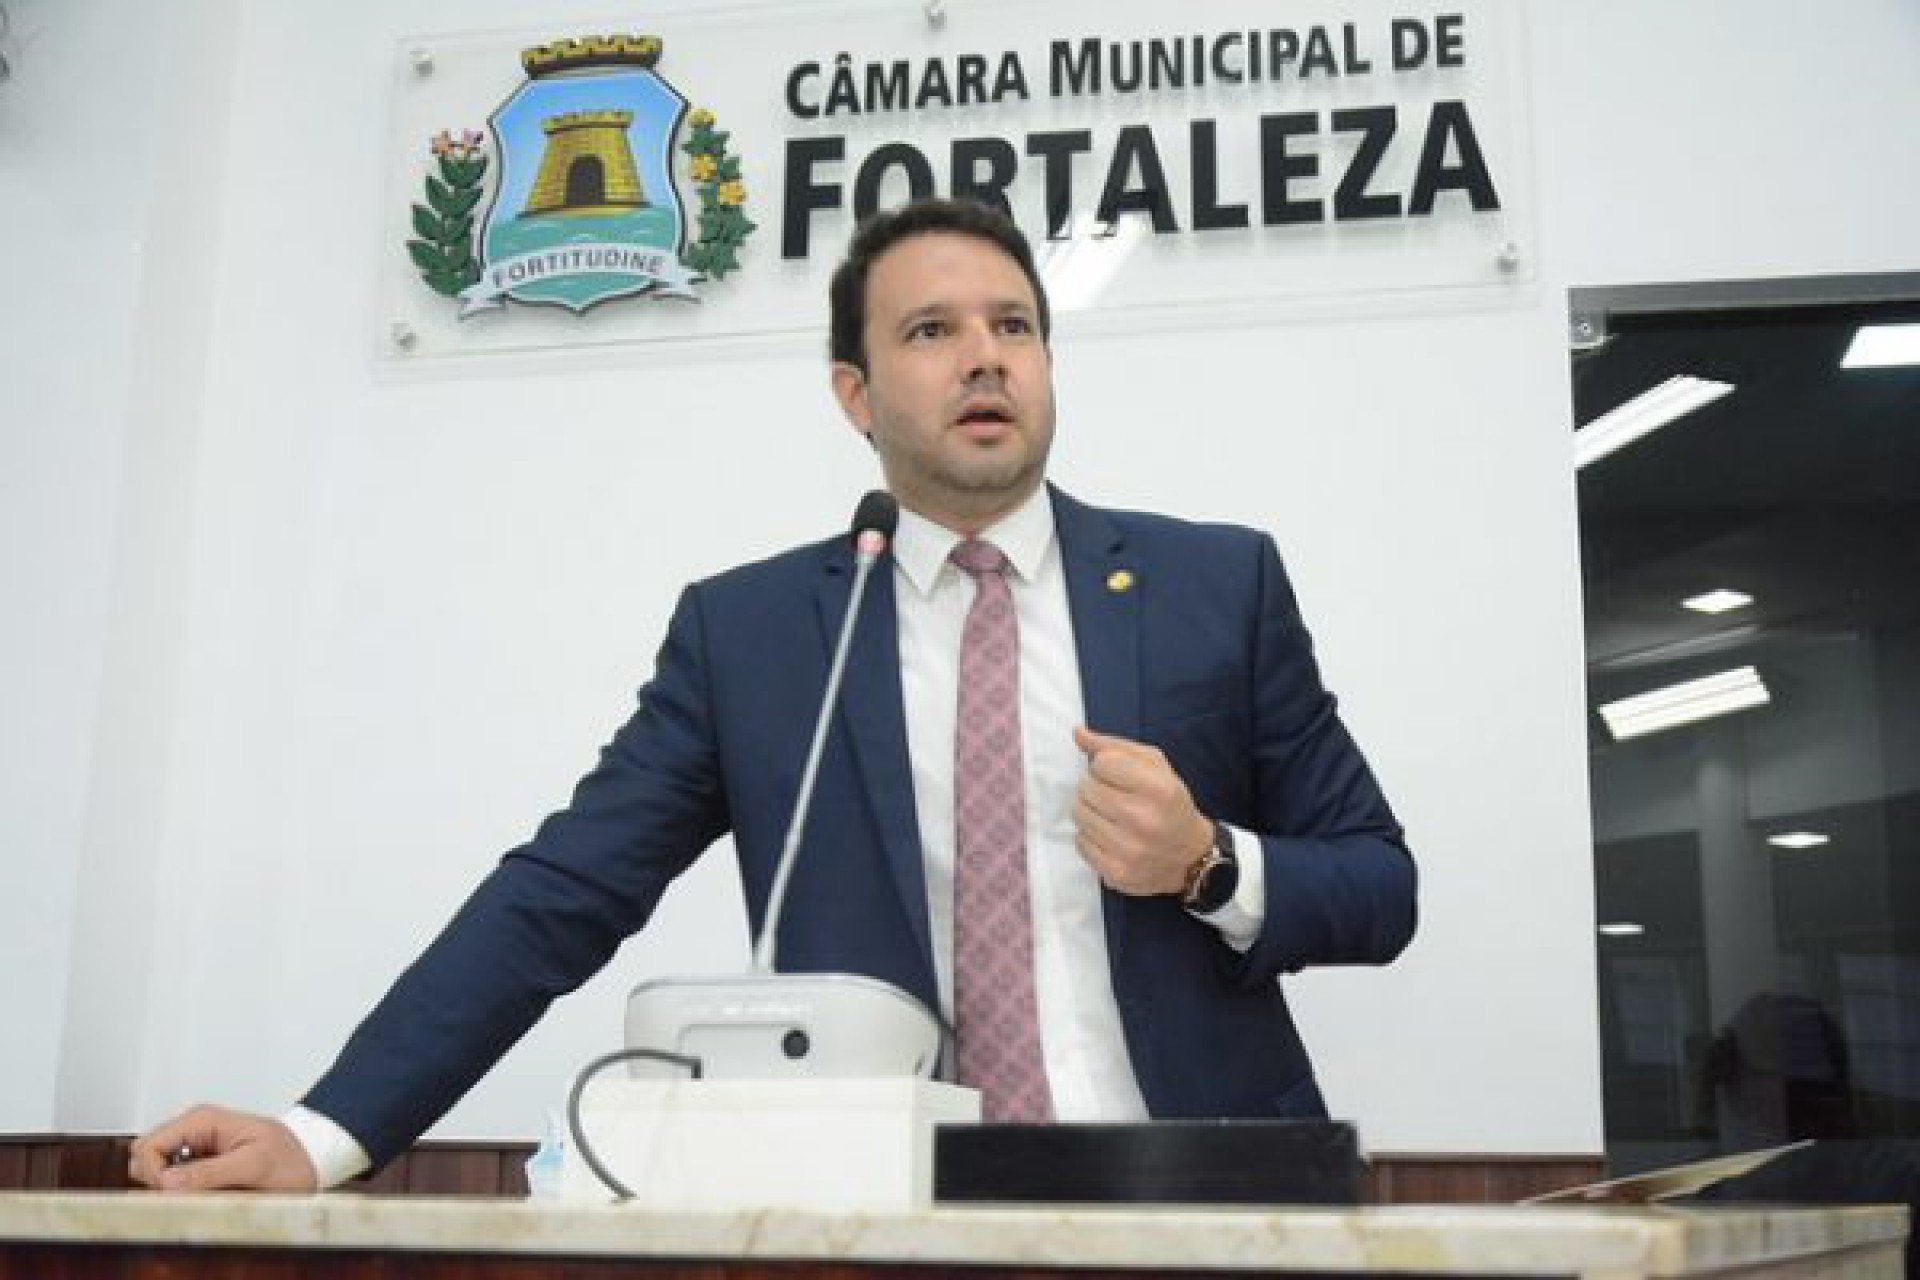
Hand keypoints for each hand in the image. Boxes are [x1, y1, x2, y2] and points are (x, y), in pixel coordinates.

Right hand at [128, 1105, 318, 1192]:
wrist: (312, 1156)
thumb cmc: (291, 1155)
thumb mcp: (254, 1164)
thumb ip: (210, 1171)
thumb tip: (168, 1182)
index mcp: (201, 1121)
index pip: (147, 1147)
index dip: (154, 1175)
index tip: (175, 1193)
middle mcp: (193, 1131)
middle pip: (145, 1159)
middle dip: (159, 1182)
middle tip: (192, 1194)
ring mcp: (195, 1148)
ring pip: (156, 1172)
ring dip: (173, 1190)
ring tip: (209, 1192)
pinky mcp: (201, 1164)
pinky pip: (175, 1182)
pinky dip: (185, 1192)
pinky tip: (212, 1193)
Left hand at [1072, 726, 1213, 896]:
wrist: (1190, 856)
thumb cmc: (1169, 804)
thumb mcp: (1155, 766)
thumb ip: (1114, 747)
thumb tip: (1077, 732)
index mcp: (1158, 789)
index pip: (1101, 763)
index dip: (1106, 766)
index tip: (1119, 776)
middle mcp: (1143, 820)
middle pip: (1085, 789)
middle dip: (1095, 788)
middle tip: (1114, 797)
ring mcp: (1128, 850)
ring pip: (1079, 815)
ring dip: (1090, 811)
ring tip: (1112, 816)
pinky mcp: (1116, 873)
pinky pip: (1080, 843)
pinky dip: (1090, 837)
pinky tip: (1110, 836)